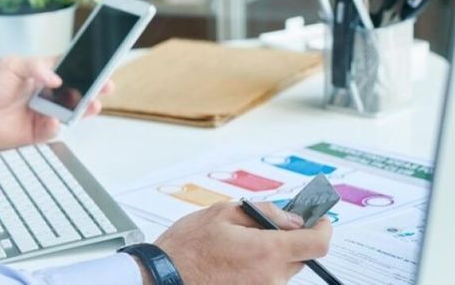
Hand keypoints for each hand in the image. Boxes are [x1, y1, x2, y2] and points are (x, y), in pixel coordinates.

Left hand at [0, 55, 113, 150]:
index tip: (101, 70)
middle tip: (104, 88)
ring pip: (70, 111)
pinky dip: (56, 125)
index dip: (86, 70)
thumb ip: (35, 66)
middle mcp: (44, 93)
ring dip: (83, 108)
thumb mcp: (10, 65)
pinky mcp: (35, 132)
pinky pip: (53, 129)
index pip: (69, 69)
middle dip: (92, 90)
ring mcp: (41, 112)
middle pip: (75, 91)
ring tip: (91, 105)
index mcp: (40, 73)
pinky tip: (53, 120)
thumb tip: (57, 77)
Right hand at [152, 202, 331, 284]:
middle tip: (267, 225)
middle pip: (300, 256)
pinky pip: (266, 279)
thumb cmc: (188, 245)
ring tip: (240, 242)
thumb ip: (264, 212)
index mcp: (267, 251)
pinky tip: (235, 258)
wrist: (166, 276)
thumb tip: (292, 219)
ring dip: (271, 253)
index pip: (316, 244)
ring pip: (282, 268)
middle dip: (290, 239)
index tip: (321, 220)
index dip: (323, 229)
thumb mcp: (222, 212)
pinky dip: (259, 266)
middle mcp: (271, 277)